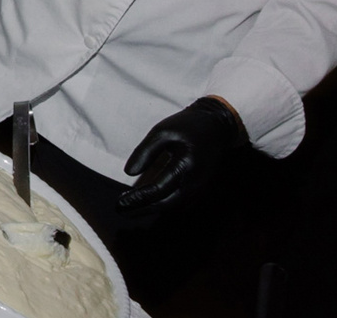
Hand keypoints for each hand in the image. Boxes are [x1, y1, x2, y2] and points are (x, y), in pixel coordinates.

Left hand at [118, 97, 246, 215]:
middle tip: (121, 209)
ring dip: (152, 208)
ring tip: (129, 207)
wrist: (216, 126)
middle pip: (167, 203)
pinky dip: (163, 203)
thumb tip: (129, 173)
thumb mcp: (162, 132)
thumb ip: (145, 152)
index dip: (139, 198)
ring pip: (174, 205)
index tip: (120, 202)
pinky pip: (180, 201)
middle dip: (143, 208)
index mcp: (186, 165)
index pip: (159, 189)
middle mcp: (195, 181)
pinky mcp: (200, 187)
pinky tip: (147, 202)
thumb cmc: (186, 126)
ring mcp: (200, 187)